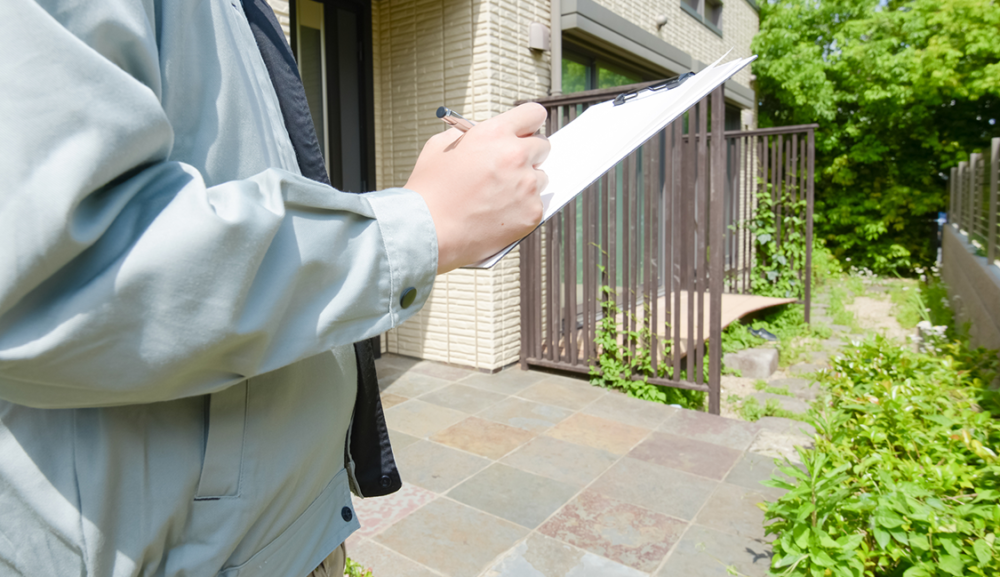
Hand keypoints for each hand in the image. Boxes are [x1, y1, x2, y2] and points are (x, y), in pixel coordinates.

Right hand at [405, 103, 549, 273]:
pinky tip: (498, 213)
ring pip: (541, 177)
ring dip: (526, 183)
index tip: (525, 132)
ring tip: (498, 195)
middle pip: (543, 146)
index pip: (533, 114)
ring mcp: (526, 186)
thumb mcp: (440, 147)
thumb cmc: (429, 192)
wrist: (427, 231)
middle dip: (528, 154)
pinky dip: (522, 209)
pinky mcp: (531, 213)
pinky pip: (537, 205)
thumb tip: (480, 133)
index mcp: (494, 133)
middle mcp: (515, 156)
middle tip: (508, 167)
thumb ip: (467, 134)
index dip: (528, 124)